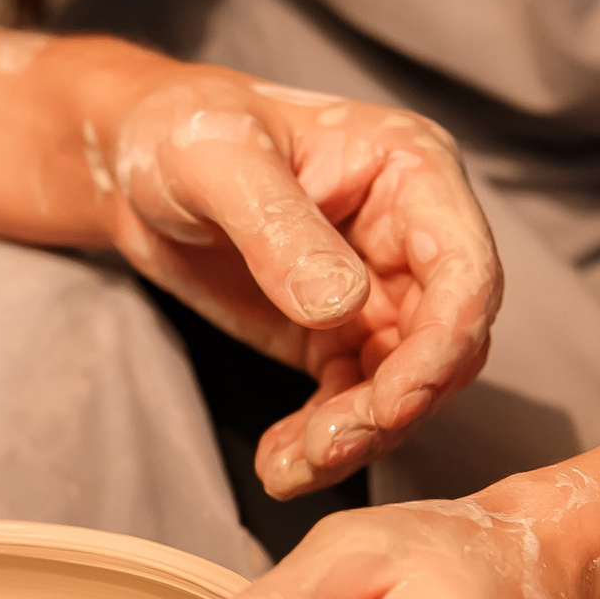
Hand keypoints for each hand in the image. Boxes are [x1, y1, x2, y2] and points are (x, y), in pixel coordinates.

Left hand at [99, 71, 498, 496]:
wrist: (135, 163)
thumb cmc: (182, 130)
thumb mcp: (219, 162)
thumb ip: (280, 228)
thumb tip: (342, 304)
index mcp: (410, 172)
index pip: (464, 269)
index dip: (444, 344)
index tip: (396, 402)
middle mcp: (412, 236)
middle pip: (443, 342)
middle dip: (394, 405)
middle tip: (329, 449)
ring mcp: (380, 291)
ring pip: (403, 386)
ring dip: (357, 437)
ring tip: (290, 468)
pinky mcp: (337, 335)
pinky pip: (351, 401)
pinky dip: (322, 441)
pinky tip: (279, 463)